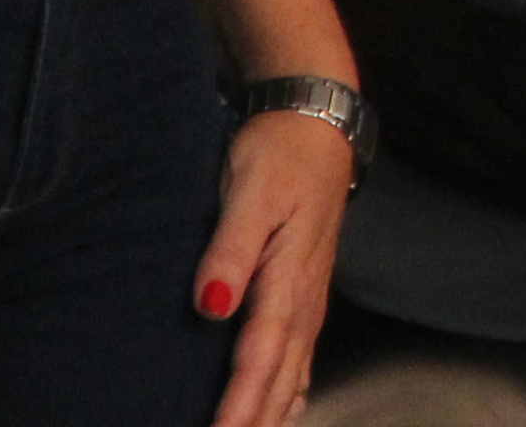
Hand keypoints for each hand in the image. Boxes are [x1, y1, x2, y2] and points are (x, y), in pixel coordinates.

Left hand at [196, 102, 350, 426]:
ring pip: (292, 376)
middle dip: (254, 423)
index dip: (237, 408)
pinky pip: (300, 359)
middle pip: (278, 381)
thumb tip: (210, 305)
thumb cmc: (278, 155)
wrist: (316, 127)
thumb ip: (230, 249)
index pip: (259, 360)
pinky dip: (289, 392)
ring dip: (270, 415)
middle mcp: (304, 301)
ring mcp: (309, 301)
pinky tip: (286, 409)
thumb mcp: (250, 191)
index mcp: (288, 280)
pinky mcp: (306, 294)